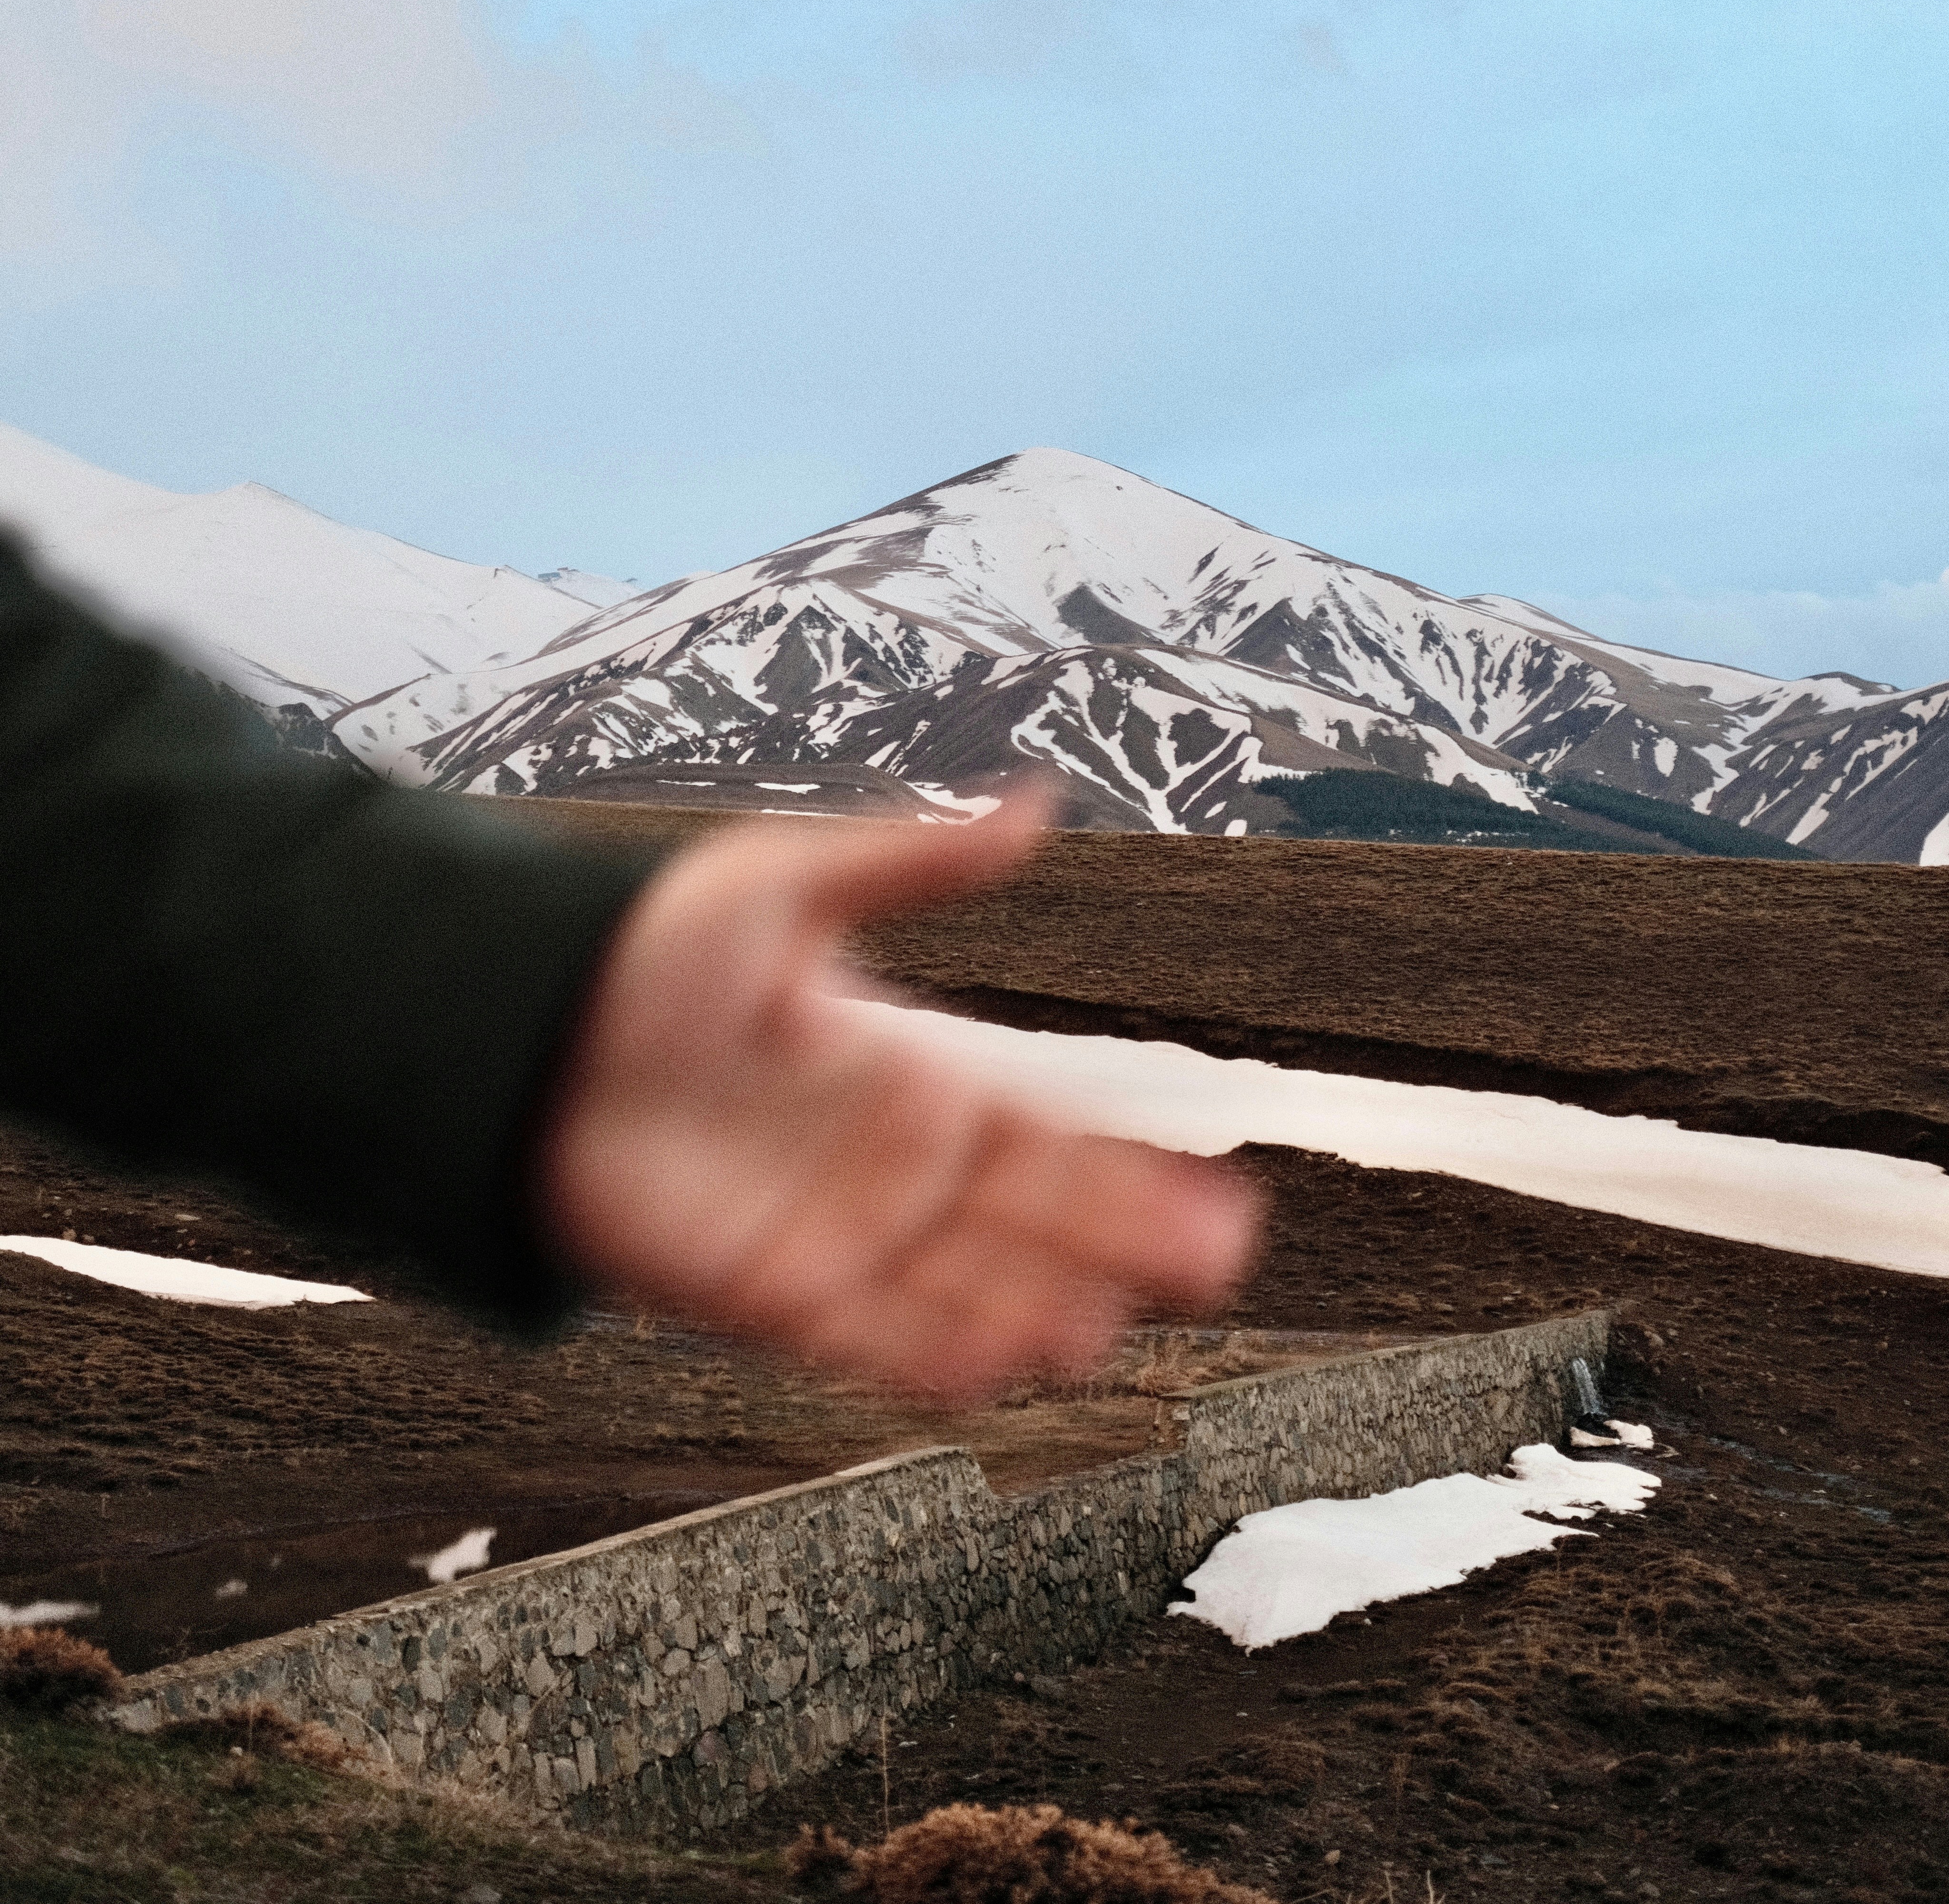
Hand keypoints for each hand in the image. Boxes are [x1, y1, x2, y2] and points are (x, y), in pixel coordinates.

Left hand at [530, 794, 1256, 1401]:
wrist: (512, 1041)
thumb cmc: (639, 953)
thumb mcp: (785, 885)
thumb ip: (915, 860)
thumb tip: (1035, 804)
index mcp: (906, 1066)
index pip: (1047, 1121)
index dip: (1127, 1156)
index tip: (1212, 1184)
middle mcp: (888, 1160)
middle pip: (1030, 1209)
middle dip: (1120, 1235)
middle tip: (1219, 1260)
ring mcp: (835, 1232)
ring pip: (968, 1282)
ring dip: (1042, 1303)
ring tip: (1113, 1323)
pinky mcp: (768, 1294)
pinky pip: (874, 1338)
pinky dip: (938, 1353)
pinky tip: (1006, 1361)